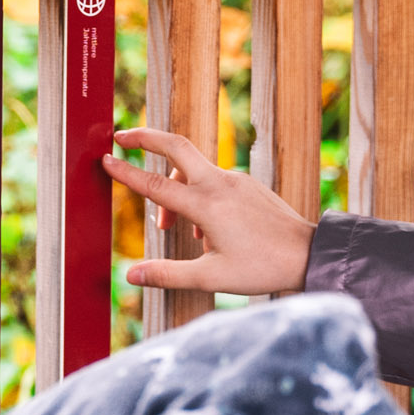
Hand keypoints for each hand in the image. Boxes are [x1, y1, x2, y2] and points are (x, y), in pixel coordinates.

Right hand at [104, 127, 318, 296]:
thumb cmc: (262, 268)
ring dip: (172, 186)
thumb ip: (167, 274)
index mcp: (206, 205)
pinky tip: (203, 229)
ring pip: (192, 168)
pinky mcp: (247, 184)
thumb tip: (130, 275)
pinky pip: (212, 179)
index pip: (155, 184)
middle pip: (176, 145)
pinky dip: (196, 194)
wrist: (308, 254)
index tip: (105, 159)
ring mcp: (235, 180)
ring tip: (170, 226)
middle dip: (145, 137)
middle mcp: (219, 184)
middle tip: (121, 137)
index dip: (126, 171)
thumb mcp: (210, 277)